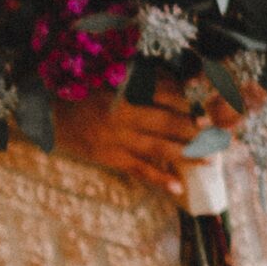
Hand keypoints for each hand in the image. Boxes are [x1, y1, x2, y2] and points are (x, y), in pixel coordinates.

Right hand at [52, 86, 218, 199]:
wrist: (45, 113)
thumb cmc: (81, 92)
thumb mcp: (110, 79)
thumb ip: (141, 81)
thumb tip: (178, 84)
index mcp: (125, 90)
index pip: (167, 95)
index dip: (190, 103)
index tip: (210, 107)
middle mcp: (123, 114)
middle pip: (168, 122)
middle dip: (197, 130)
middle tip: (221, 136)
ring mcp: (116, 138)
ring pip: (158, 147)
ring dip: (187, 154)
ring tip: (211, 161)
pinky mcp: (109, 157)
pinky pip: (138, 169)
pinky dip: (158, 178)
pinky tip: (177, 186)